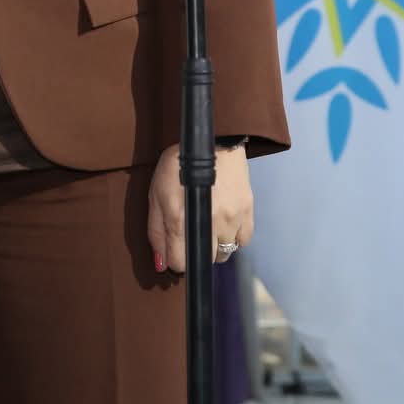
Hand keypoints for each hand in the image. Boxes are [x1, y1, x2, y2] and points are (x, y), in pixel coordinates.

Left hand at [146, 142, 254, 272]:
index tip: (176, 247)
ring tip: (209, 224)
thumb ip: (156, 231)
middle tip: (191, 231)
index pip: (180, 263)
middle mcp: (207, 223)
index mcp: (180, 220)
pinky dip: (234, 237)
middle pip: (203, 261)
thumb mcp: (156, 194)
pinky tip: (225, 222)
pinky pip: (243, 241)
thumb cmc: (178, 164)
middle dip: (195, 251)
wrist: (212, 140)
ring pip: (224, 253)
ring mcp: (230, 218)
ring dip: (215, 245)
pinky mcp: (247, 211)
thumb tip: (161, 264)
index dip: (175, 258)